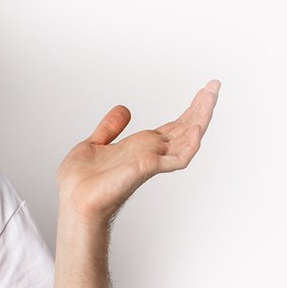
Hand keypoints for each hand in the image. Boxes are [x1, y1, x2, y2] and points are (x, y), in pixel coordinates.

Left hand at [57, 80, 220, 221]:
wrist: (72, 201)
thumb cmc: (80, 183)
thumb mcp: (94, 144)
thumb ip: (110, 128)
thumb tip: (124, 109)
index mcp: (141, 147)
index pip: (174, 126)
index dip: (190, 109)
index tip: (205, 90)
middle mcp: (150, 153)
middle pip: (185, 128)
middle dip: (201, 107)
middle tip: (215, 86)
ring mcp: (151, 161)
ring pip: (186, 139)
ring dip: (200, 119)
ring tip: (211, 98)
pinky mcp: (146, 169)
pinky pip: (175, 159)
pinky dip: (189, 145)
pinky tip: (197, 130)